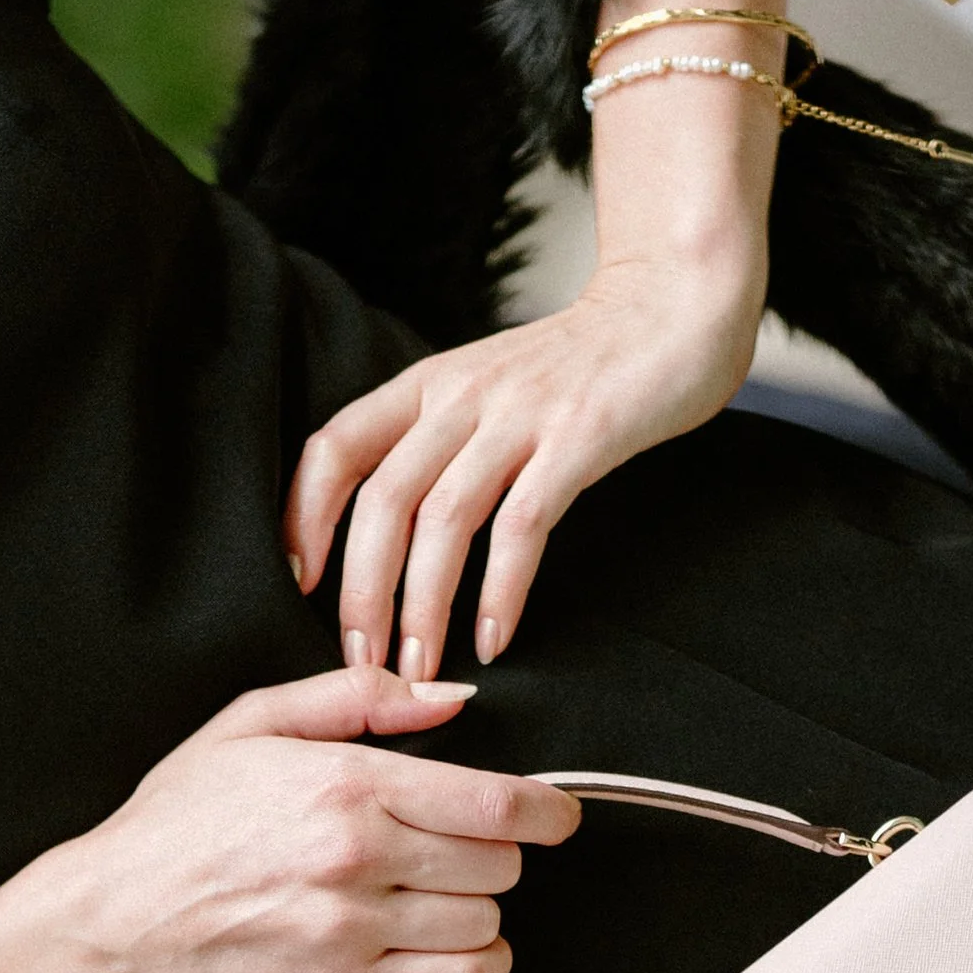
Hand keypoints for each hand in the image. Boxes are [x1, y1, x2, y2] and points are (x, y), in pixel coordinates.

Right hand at [75, 663, 579, 972]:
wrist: (123, 918)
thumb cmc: (180, 822)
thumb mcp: (255, 723)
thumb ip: (358, 699)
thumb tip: (448, 698)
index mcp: (346, 783)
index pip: (492, 802)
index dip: (544, 812)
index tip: (556, 817)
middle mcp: (359, 854)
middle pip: (499, 862)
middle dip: (494, 855)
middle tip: (458, 852)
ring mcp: (355, 925)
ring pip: (484, 920)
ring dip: (476, 910)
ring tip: (435, 897)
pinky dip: (477, 966)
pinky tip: (452, 948)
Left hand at [285, 255, 766, 683]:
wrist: (673, 304)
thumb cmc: (580, 367)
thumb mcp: (486, 389)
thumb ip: (438, 441)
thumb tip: (388, 528)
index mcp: (427, 385)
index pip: (336, 447)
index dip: (305, 517)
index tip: (299, 584)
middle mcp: (461, 396)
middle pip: (382, 499)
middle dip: (363, 593)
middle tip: (362, 662)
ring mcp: (519, 415)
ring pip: (443, 519)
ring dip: (424, 606)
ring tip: (419, 668)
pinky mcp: (579, 439)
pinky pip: (522, 525)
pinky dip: (502, 590)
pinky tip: (495, 640)